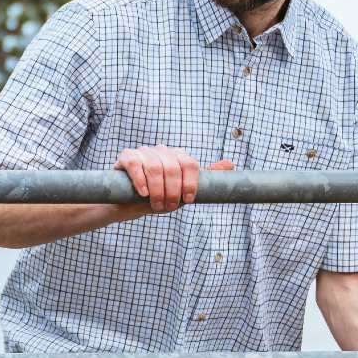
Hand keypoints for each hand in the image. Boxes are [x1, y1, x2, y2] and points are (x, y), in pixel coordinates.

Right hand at [114, 145, 233, 211]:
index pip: (190, 164)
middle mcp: (162, 151)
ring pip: (155, 166)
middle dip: (173, 191)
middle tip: (169, 207)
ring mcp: (144, 152)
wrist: (129, 204)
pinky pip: (135, 164)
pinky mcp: (127, 156)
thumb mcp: (183, 192)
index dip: (190, 183)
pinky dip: (140, 180)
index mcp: (178, 157)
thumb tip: (230, 164)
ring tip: (156, 205)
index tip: (188, 200)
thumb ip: (203, 179)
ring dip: (157, 190)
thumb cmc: (159, 197)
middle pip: (173, 166)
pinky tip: (143, 193)